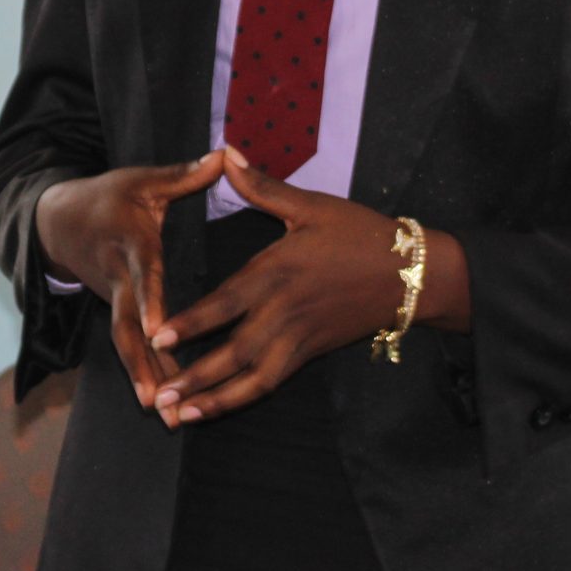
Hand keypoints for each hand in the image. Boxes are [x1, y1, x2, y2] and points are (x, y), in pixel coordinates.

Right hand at [33, 151, 227, 410]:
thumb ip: (185, 175)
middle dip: (143, 364)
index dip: (150, 303)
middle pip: (127, 327)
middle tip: (158, 398)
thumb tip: (224, 155)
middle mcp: (119, 280)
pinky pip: (129, 348)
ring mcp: (113, 300)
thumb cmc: (108, 196)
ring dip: (143, 380)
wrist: (58, 221)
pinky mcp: (115, 313)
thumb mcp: (142, 180)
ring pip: (126, 346)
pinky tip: (163, 407)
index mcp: (131, 245)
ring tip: (163, 416)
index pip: (143, 276)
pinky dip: (145, 376)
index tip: (159, 331)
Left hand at [147, 147, 428, 425]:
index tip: (159, 339)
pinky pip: (273, 381)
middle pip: (234, 352)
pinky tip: (217, 408)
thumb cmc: (360, 233)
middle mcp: (284, 311)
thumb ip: (262, 186)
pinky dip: (244, 398)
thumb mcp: (311, 205)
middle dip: (196, 376)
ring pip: (253, 378)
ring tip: (183, 416)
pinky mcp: (311, 352)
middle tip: (162, 397)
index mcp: (278, 271)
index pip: (226, 303)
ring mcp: (299, 336)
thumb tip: (225, 153)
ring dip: (217, 399)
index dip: (192, 324)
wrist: (411, 273)